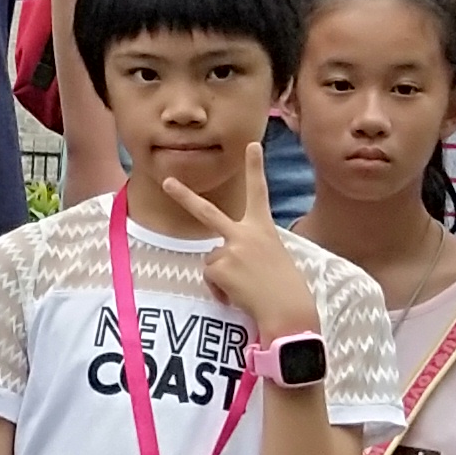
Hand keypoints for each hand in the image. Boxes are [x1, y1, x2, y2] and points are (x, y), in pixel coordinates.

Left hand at [172, 154, 319, 340]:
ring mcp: (230, 248)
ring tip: (247, 288)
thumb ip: (247, 250)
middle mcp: (245, 233)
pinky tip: (239, 296)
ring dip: (223, 277)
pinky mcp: (220, 266)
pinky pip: (210, 279)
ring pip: (212, 261)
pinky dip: (221, 291)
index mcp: (264, 229)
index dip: (255, 167)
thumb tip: (221, 262)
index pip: (259, 192)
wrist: (289, 310)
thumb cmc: (285, 289)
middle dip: (183, 196)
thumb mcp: (272, 258)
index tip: (252, 144)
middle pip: (206, 211)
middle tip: (166, 181)